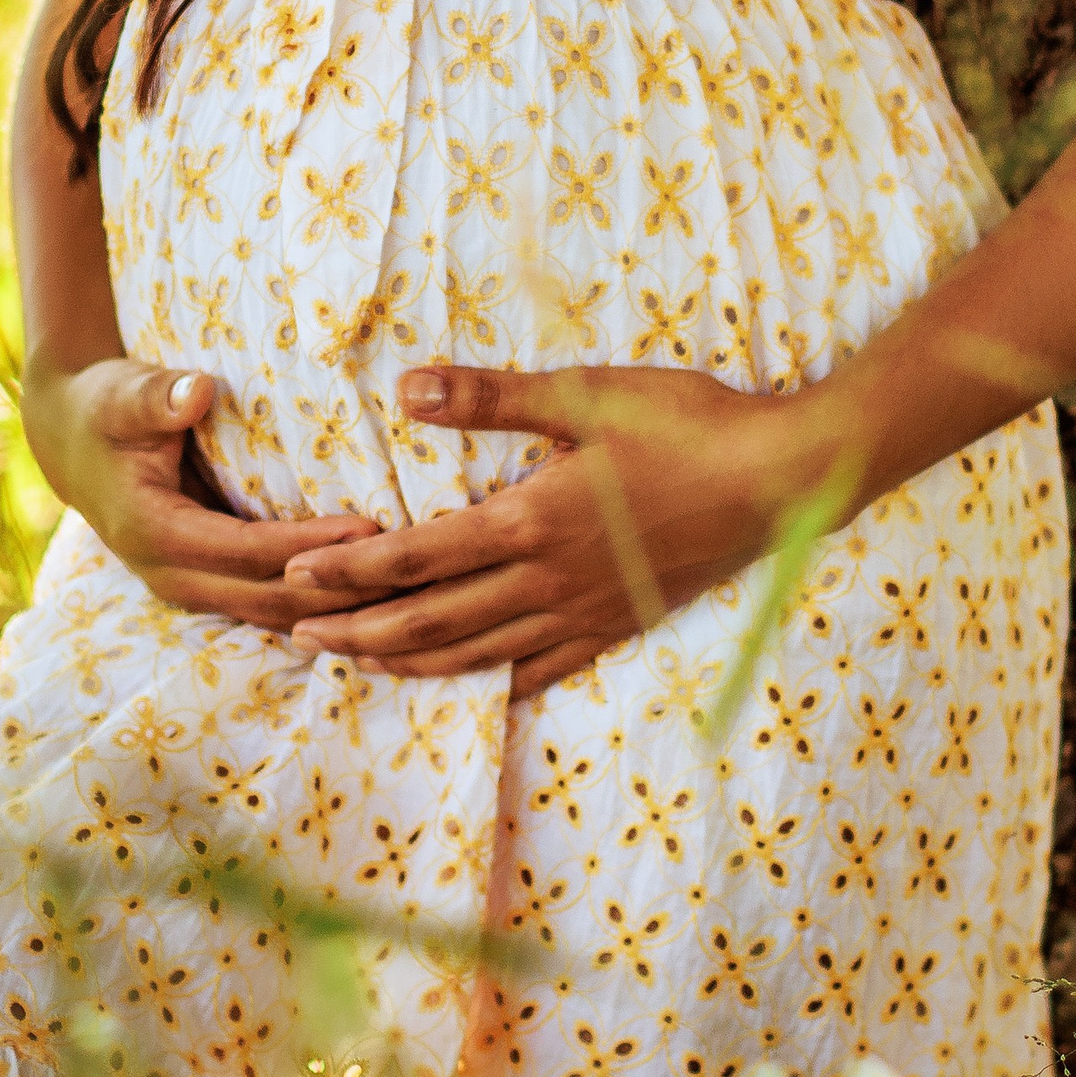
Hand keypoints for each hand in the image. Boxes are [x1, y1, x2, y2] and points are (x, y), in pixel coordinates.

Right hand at [21, 352, 379, 624]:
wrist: (75, 441)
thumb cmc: (106, 409)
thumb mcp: (122, 394)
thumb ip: (156, 396)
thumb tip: (196, 390)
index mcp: (153, 532)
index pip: (245, 552)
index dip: (308, 546)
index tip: (370, 530)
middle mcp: (172, 574)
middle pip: (269, 600)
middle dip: (341, 592)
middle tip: (411, 570)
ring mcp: (191, 588)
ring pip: (275, 616)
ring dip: (338, 611)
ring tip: (409, 592)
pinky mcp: (209, 585)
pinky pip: (271, 607)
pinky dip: (320, 607)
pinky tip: (375, 600)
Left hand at [282, 362, 810, 698]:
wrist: (782, 481)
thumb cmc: (689, 424)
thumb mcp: (587, 394)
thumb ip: (492, 398)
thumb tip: (407, 387)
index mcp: (531, 519)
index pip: (417, 554)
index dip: (349, 569)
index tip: (293, 575)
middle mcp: (548, 580)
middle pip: (432, 618)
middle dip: (357, 630)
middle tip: (294, 638)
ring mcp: (585, 613)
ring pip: (477, 653)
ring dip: (409, 660)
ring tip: (357, 664)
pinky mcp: (620, 626)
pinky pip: (542, 670)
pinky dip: (493, 682)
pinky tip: (471, 689)